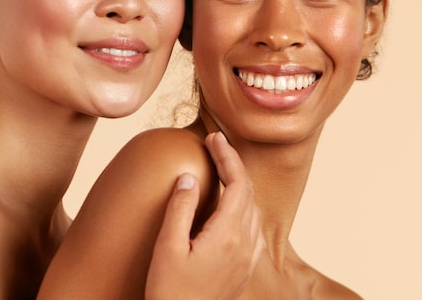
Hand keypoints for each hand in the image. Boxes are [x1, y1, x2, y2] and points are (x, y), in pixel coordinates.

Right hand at [145, 132, 263, 299]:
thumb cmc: (171, 292)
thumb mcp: (167, 247)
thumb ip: (180, 209)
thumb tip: (189, 177)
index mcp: (228, 234)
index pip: (237, 182)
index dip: (227, 155)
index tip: (214, 137)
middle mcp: (245, 244)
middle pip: (248, 192)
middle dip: (234, 165)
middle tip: (215, 146)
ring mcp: (247, 258)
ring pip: (253, 209)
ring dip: (240, 185)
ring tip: (221, 170)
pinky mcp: (244, 269)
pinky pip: (253, 228)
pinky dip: (244, 207)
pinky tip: (230, 208)